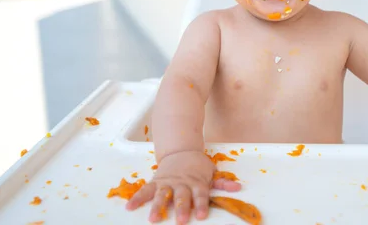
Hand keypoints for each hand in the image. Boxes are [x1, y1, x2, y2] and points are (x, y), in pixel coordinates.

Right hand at [126, 150, 240, 223]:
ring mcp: (167, 182)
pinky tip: (130, 207)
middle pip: (181, 197)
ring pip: (162, 195)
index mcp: (196, 182)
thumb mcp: (211, 172)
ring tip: (153, 219)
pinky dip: (137, 198)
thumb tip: (238, 188)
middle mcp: (181, 183)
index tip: (201, 216)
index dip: (200, 205)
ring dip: (157, 207)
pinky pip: (145, 190)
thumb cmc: (197, 166)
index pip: (200, 195)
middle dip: (180, 209)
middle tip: (180, 221)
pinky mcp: (156, 182)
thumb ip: (222, 182)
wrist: (180, 150)